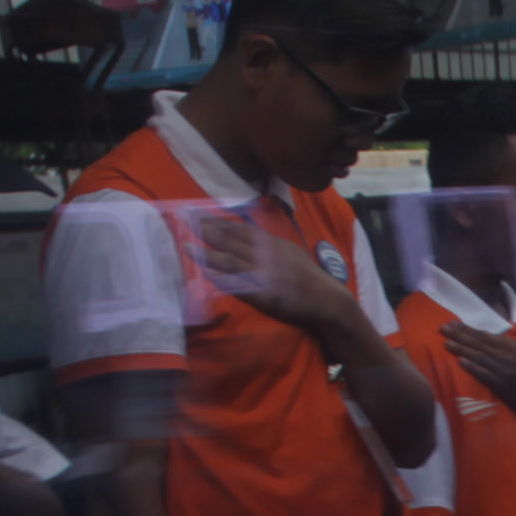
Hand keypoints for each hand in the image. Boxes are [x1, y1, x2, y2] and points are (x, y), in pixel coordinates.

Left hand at [196, 210, 355, 338]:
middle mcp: (268, 255)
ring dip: (207, 254)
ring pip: (232, 261)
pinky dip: (223, 278)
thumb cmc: (308, 278)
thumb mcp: (290, 253)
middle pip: (232, 241)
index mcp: (273, 244)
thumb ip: (269, 245)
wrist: (329, 300)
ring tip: (187, 247)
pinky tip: (208, 274)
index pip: (240, 230)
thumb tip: (248, 235)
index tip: (199, 215)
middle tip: (185, 223)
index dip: (218, 223)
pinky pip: (240, 284)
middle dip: (207, 232)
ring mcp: (267, 274)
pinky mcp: (267, 294)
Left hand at [444, 323, 515, 421]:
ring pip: (479, 357)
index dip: (466, 329)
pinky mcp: (501, 385)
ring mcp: (503, 370)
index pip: (483, 335)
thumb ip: (501, 343)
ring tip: (447, 343)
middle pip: (478, 343)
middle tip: (442, 329)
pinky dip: (473, 367)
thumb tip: (482, 334)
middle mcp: (506, 355)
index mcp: (510, 345)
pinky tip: (461, 362)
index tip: (451, 323)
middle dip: (459, 335)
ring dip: (462, 349)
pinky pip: (484, 374)